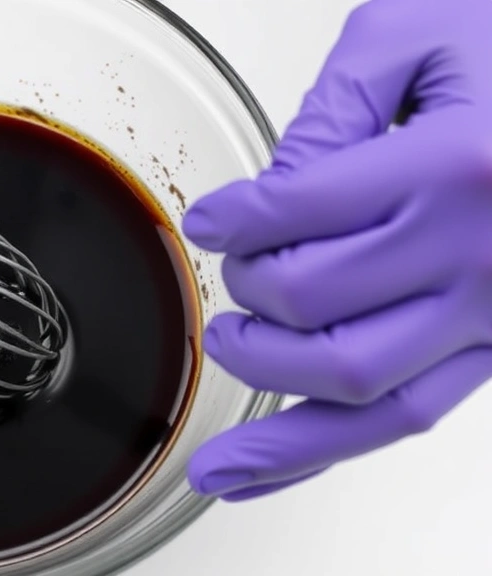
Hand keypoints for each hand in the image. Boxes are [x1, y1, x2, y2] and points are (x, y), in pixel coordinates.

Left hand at [183, 0, 491, 500]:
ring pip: (354, 387)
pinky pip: (402, 419)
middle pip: (311, 302)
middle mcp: (477, 252)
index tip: (209, 221)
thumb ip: (334, 106)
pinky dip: (315, 451)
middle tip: (235, 267)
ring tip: (227, 351)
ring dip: (265, 383)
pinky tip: (253, 471)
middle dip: (247, 289)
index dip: (231, 221)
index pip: (295, 214)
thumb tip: (269, 193)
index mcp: (452, 166)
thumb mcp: (421, 35)